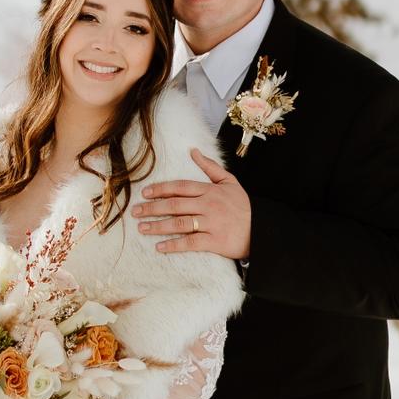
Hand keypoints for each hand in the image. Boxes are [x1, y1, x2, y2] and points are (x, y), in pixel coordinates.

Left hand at [133, 149, 251, 259]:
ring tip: (142, 228)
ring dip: (158, 226)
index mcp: (210, 190)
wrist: (262, 230)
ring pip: (179, 224)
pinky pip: (190, 243)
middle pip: (175, 205)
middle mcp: (209, 205)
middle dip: (152, 208)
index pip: (180, 187)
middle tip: (136, 212)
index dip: (161, 190)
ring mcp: (211, 223)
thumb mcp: (230, 182)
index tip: (144, 193)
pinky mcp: (215, 241)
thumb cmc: (243, 206)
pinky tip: (160, 247)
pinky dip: (174, 245)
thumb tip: (193, 151)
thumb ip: (210, 167)